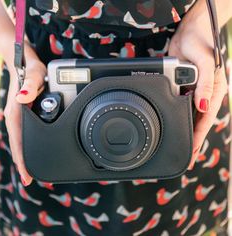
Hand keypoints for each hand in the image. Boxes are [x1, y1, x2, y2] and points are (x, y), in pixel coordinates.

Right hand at [4, 60, 45, 185]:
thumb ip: (30, 84)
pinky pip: (24, 133)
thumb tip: (23, 98)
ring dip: (25, 155)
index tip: (27, 177)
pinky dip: (27, 144)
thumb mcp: (34, 74)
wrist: (24, 62)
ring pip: (21, 140)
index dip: (22, 160)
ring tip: (31, 169)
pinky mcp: (23, 113)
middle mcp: (16, 116)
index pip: (19, 141)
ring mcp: (19, 116)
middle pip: (19, 144)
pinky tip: (33, 149)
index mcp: (17, 112)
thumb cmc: (30, 68)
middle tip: (30, 179)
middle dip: (24, 162)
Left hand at [168, 1, 227, 169]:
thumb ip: (205, 83)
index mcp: (214, 90)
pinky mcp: (187, 87)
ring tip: (179, 147)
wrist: (192, 29)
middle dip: (193, 141)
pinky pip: (184, 106)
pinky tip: (175, 126)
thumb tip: (203, 106)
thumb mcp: (203, 59)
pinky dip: (180, 118)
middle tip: (185, 158)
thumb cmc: (199, 39)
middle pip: (199, 123)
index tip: (192, 154)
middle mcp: (206, 93)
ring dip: (186, 131)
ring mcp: (197, 91)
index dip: (198, 138)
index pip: (206, 120)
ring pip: (191, 117)